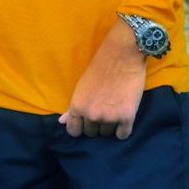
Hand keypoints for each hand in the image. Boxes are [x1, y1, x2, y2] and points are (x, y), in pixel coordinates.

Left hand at [58, 18, 146, 139]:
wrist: (122, 54)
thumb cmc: (99, 66)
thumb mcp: (81, 86)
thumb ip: (73, 107)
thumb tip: (61, 122)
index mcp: (77, 106)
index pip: (74, 131)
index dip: (80, 127)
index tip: (86, 121)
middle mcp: (91, 115)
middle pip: (91, 133)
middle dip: (95, 124)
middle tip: (103, 108)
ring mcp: (109, 117)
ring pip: (107, 133)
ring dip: (110, 125)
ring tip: (114, 108)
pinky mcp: (127, 116)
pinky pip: (123, 134)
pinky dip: (123, 129)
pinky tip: (124, 116)